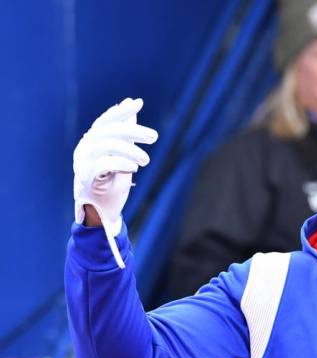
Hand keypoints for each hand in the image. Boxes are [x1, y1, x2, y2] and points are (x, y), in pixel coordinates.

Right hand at [73, 98, 157, 267]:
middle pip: (108, 131)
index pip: (105, 121)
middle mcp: (83, 150)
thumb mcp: (123, 155)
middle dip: (133, 131)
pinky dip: (121, 163)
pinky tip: (134, 167)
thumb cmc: (111, 184)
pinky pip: (102, 165)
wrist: (101, 214)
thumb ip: (126, 133)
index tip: (138, 103)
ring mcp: (82, 164)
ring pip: (106, 145)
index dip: (121, 112)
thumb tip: (132, 104)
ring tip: (146, 160)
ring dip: (131, 150)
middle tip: (154, 137)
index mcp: (90, 142)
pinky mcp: (86, 180)